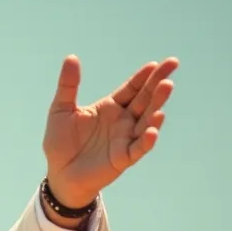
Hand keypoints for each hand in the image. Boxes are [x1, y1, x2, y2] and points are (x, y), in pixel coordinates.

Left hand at [42, 55, 178, 206]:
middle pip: (144, 99)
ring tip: (166, 88)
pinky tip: (152, 129)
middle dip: (158, 83)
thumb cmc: (60, 142)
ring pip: (146, 120)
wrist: (59, 173)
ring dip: (157, 105)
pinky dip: (147, 139)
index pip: (132, 88)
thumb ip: (68, 85)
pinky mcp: (123, 158)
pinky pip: (138, 148)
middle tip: (172, 65)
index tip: (156, 64)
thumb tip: (71, 57)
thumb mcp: (61, 109)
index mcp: (110, 107)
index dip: (144, 76)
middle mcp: (123, 121)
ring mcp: (125, 139)